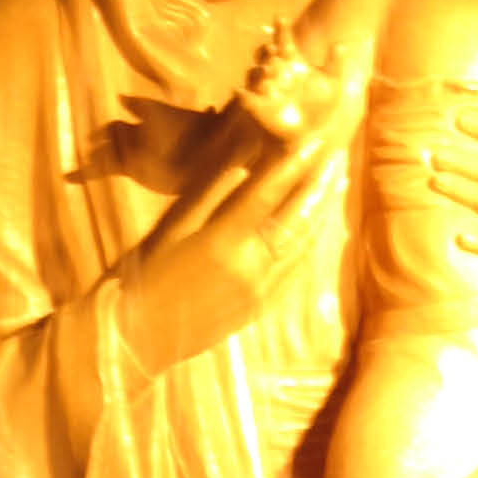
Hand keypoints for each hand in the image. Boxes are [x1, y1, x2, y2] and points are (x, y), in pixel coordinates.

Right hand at [118, 79, 362, 376]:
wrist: (139, 336)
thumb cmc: (149, 271)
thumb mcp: (176, 225)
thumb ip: (214, 190)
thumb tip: (244, 153)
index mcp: (222, 241)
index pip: (267, 195)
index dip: (293, 166)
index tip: (315, 141)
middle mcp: (250, 267)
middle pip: (295, 218)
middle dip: (318, 185)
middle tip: (338, 157)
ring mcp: (261, 291)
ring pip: (302, 245)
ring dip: (320, 212)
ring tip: (334, 184)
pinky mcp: (263, 307)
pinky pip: (296, 269)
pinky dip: (309, 242)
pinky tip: (316, 225)